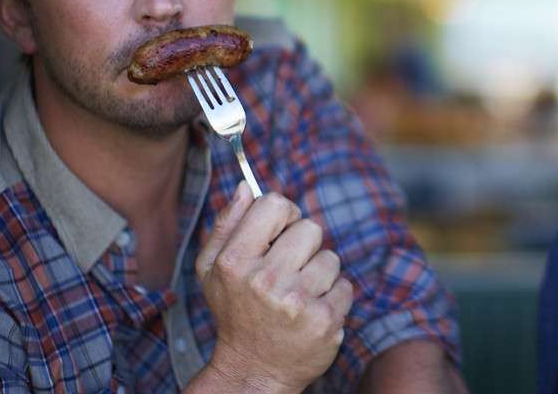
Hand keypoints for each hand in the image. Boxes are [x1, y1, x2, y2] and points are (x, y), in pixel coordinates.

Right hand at [193, 181, 353, 393]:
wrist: (252, 371)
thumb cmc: (235, 312)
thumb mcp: (212, 269)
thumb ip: (227, 223)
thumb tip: (246, 186)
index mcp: (235, 261)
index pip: (275, 203)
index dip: (284, 215)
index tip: (280, 234)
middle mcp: (265, 280)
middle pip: (310, 228)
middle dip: (304, 246)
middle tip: (289, 271)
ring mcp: (297, 301)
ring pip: (331, 258)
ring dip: (320, 274)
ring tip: (298, 295)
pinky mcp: (324, 320)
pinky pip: (345, 285)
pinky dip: (333, 297)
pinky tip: (312, 311)